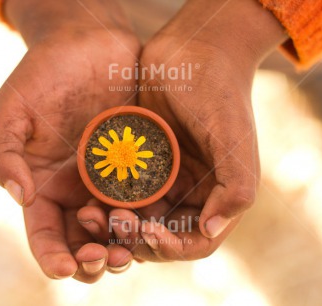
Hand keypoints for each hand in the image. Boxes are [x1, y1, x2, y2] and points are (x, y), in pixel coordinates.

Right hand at [0, 0, 139, 282]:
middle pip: (84, 240)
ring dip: (121, 245)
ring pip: (118, 228)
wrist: (88, 44)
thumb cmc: (44, 73)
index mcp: (45, 184)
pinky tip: (152, 223)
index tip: (66, 267)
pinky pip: (146, 199)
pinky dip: (147, 217)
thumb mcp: (12, 109)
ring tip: (127, 251)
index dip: (53, 255)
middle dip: (92, 258)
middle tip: (104, 260)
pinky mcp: (140, 165)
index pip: (45, 232)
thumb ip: (4, 154)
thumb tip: (20, 197)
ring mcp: (111, 179)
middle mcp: (79, 189)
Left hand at [80, 0, 285, 260]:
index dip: (172, 247)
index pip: (196, 241)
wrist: (193, 49)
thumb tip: (210, 231)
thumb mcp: (234, 141)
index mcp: (216, 194)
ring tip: (90, 215)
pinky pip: (119, 191)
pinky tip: (87, 198)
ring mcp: (163, 178)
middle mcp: (189, 192)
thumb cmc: (219, 93)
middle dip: (135, 238)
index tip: (148, 232)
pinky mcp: (139, 162)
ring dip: (113, 224)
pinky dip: (104, 200)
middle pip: (160, 235)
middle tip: (113, 223)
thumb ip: (234, 188)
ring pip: (135, 217)